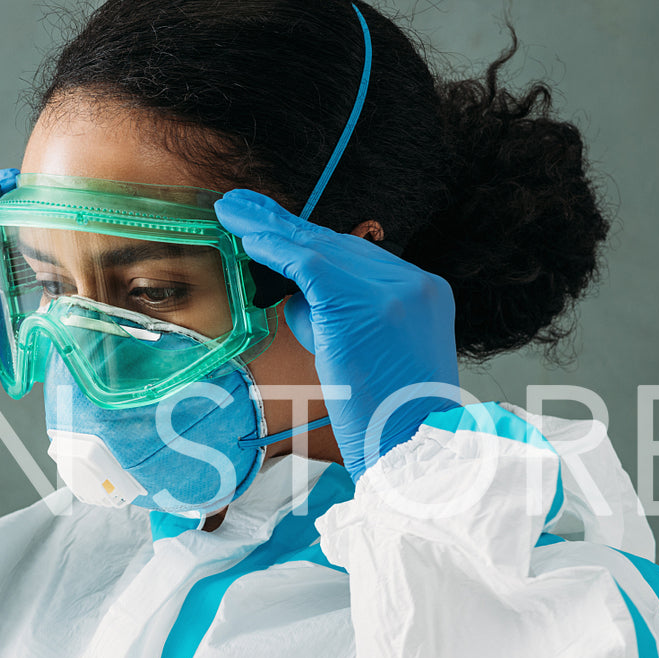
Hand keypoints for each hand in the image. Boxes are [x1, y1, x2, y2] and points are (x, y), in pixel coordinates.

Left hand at [214, 189, 460, 479]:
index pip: (358, 258)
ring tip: (234, 212)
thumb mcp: (381, 355)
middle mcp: (414, 283)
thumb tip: (302, 298)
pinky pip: (311, 266)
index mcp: (424, 293)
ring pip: (323, 251)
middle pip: (338, 246)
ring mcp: (393, 291)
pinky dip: (277, 249)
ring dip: (272, 230)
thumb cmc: (392, 419)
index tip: (277, 229)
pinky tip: (249, 237)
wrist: (417, 449)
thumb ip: (351, 319)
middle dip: (287, 227)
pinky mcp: (365, 306)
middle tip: (244, 208)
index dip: (310, 242)